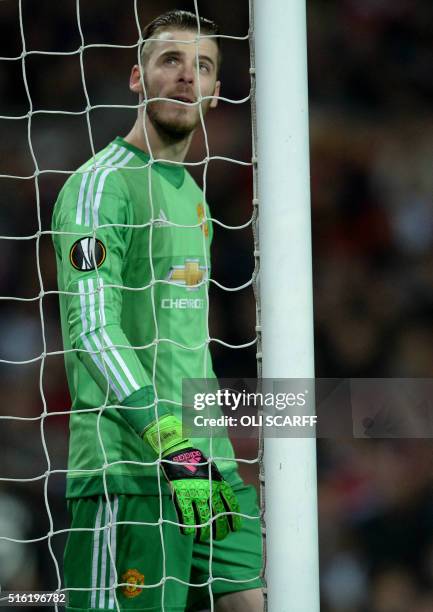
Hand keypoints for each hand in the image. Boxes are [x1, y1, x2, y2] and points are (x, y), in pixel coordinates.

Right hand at [144, 415, 240, 541]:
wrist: (180, 454)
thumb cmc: (197, 461)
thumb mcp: (213, 472)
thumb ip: (218, 486)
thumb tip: (222, 501)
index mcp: (220, 484)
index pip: (231, 505)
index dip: (234, 519)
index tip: (235, 528)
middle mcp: (210, 491)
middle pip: (219, 516)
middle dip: (220, 530)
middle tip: (219, 537)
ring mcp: (196, 495)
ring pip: (204, 520)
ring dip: (204, 533)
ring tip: (204, 538)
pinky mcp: (182, 497)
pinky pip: (187, 517)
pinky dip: (189, 528)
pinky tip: (189, 533)